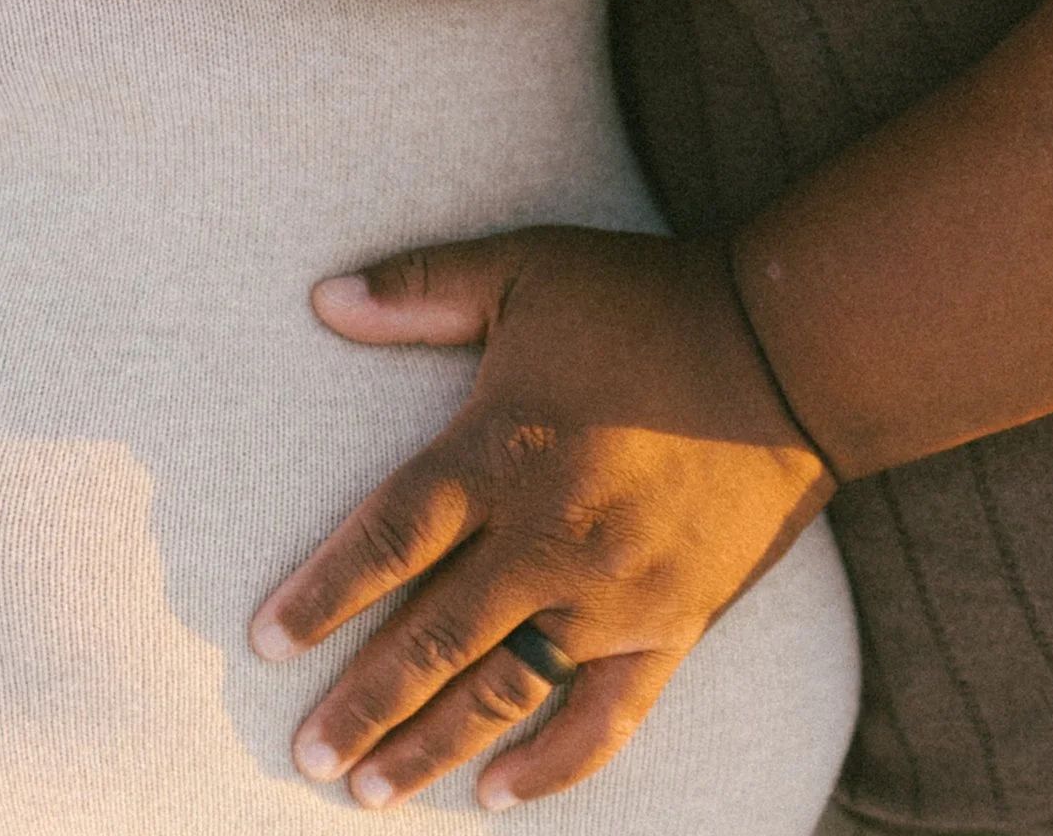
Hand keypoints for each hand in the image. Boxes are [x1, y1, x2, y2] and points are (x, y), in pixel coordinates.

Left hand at [250, 226, 832, 809]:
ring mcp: (611, 593)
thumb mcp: (526, 270)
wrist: (786, 352)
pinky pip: (604, 719)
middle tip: (306, 755)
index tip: (266, 642)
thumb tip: (325, 299)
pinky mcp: (671, 626)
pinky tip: (499, 795)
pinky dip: (552, 767)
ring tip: (371, 793)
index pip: (389, 539)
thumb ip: (423, 289)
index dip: (323, 595)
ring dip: (433, 747)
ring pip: (504, 693)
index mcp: (500, 452)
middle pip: (433, 640)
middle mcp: (546, 538)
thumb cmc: (645, 300)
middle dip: (363, 704)